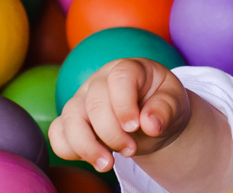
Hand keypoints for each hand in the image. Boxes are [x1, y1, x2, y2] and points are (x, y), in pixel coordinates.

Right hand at [49, 58, 191, 172]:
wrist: (152, 118)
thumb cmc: (162, 103)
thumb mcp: (175, 102)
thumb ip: (165, 109)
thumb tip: (150, 124)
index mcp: (129, 69)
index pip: (120, 78)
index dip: (124, 104)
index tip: (134, 127)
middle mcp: (100, 80)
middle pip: (94, 102)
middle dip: (110, 133)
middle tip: (130, 150)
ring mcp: (82, 98)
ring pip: (70, 119)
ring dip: (87, 146)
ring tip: (108, 164)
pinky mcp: (71, 119)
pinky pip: (57, 133)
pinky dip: (69, 149)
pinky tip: (93, 158)